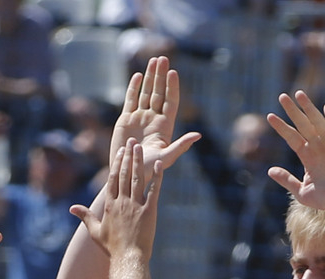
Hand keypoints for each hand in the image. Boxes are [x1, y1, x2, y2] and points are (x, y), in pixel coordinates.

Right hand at [71, 140, 161, 257]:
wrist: (128, 259)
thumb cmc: (112, 248)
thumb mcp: (95, 232)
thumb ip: (85, 216)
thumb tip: (72, 208)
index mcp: (110, 205)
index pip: (112, 179)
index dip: (117, 163)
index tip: (120, 151)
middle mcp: (121, 202)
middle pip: (124, 174)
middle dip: (128, 156)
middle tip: (132, 142)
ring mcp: (135, 206)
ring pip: (137, 178)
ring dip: (139, 161)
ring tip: (141, 148)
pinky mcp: (149, 211)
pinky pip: (154, 190)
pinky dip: (157, 177)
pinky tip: (160, 164)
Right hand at [110, 56, 200, 171]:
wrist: (127, 173)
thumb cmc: (148, 170)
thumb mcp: (166, 158)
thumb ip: (181, 146)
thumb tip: (198, 135)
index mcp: (165, 126)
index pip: (171, 102)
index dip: (172, 87)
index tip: (173, 72)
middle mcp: (153, 119)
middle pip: (159, 93)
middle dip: (161, 76)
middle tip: (163, 58)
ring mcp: (140, 118)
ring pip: (146, 93)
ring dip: (149, 77)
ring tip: (153, 61)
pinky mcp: (126, 120)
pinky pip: (131, 100)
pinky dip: (134, 88)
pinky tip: (137, 75)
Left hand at [265, 91, 324, 214]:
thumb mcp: (302, 192)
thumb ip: (287, 180)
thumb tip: (269, 170)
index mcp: (307, 156)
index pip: (291, 137)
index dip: (281, 127)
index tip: (269, 116)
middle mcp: (317, 147)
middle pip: (302, 124)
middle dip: (292, 110)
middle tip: (282, 96)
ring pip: (316, 122)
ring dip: (308, 108)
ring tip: (299, 94)